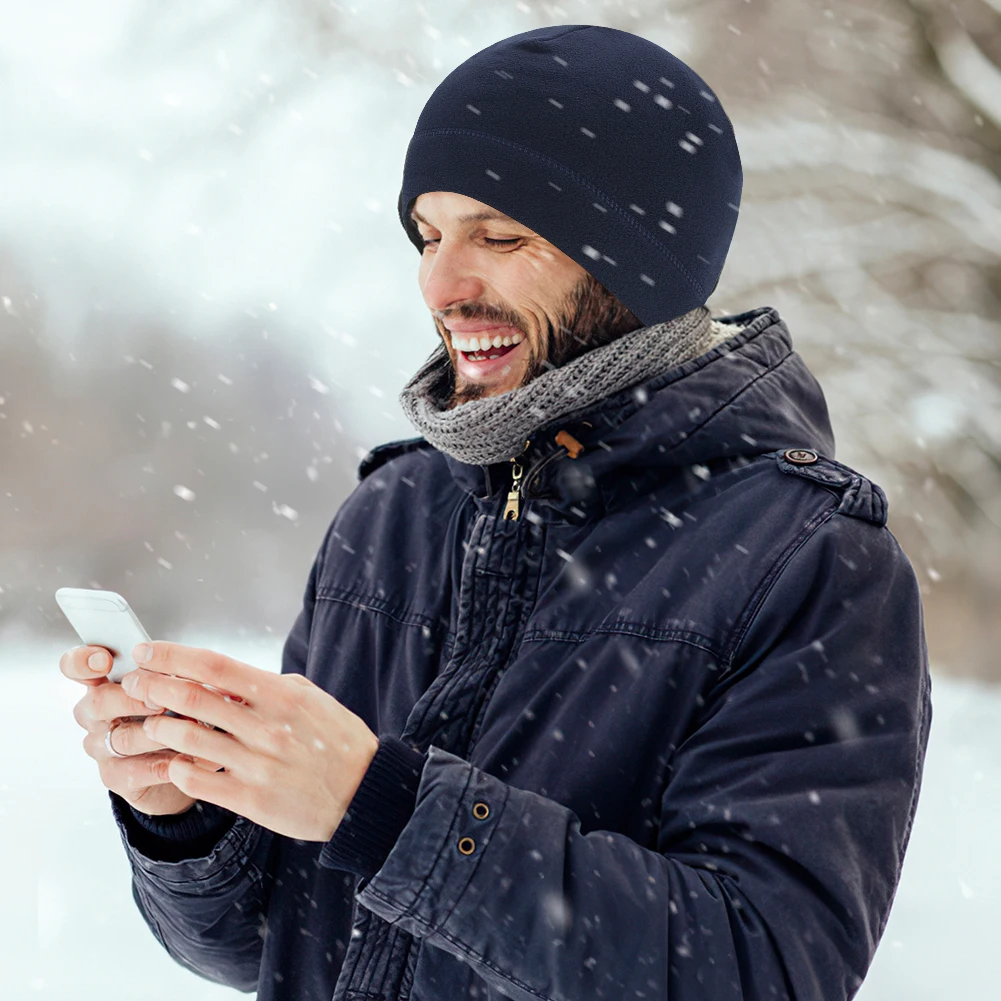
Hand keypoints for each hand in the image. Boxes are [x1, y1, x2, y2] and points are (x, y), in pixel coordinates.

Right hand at [60, 645, 202, 816]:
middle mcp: (95, 715)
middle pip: (98, 702)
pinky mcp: (116, 777)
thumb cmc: (177, 713)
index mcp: (104, 683)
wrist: (183, 762)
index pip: (76, 666)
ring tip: (190, 728)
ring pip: (122, 738)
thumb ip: (169, 674)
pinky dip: (167, 762)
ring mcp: (102, 747)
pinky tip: (189, 756)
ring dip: (159, 732)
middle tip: (163, 701)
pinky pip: (137, 770)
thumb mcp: (177, 686)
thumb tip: (177, 665)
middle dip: (133, 699)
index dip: (83, 661)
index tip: (104, 661)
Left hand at [121, 641, 379, 841]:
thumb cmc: (339, 742)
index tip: (148, 651)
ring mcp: (257, 764)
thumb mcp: (313, 700)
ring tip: (149, 723)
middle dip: (153, 686)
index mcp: (282, 696)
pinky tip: (173, 761)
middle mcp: (267, 727)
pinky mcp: (251, 800)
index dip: (174, 656)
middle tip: (135, 683)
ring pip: (187, 739)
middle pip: (193, 698)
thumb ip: (271, 686)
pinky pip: (197, 780)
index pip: (215, 666)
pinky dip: (176, 767)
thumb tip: (230, 677)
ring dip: (159, 727)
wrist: (363, 795)